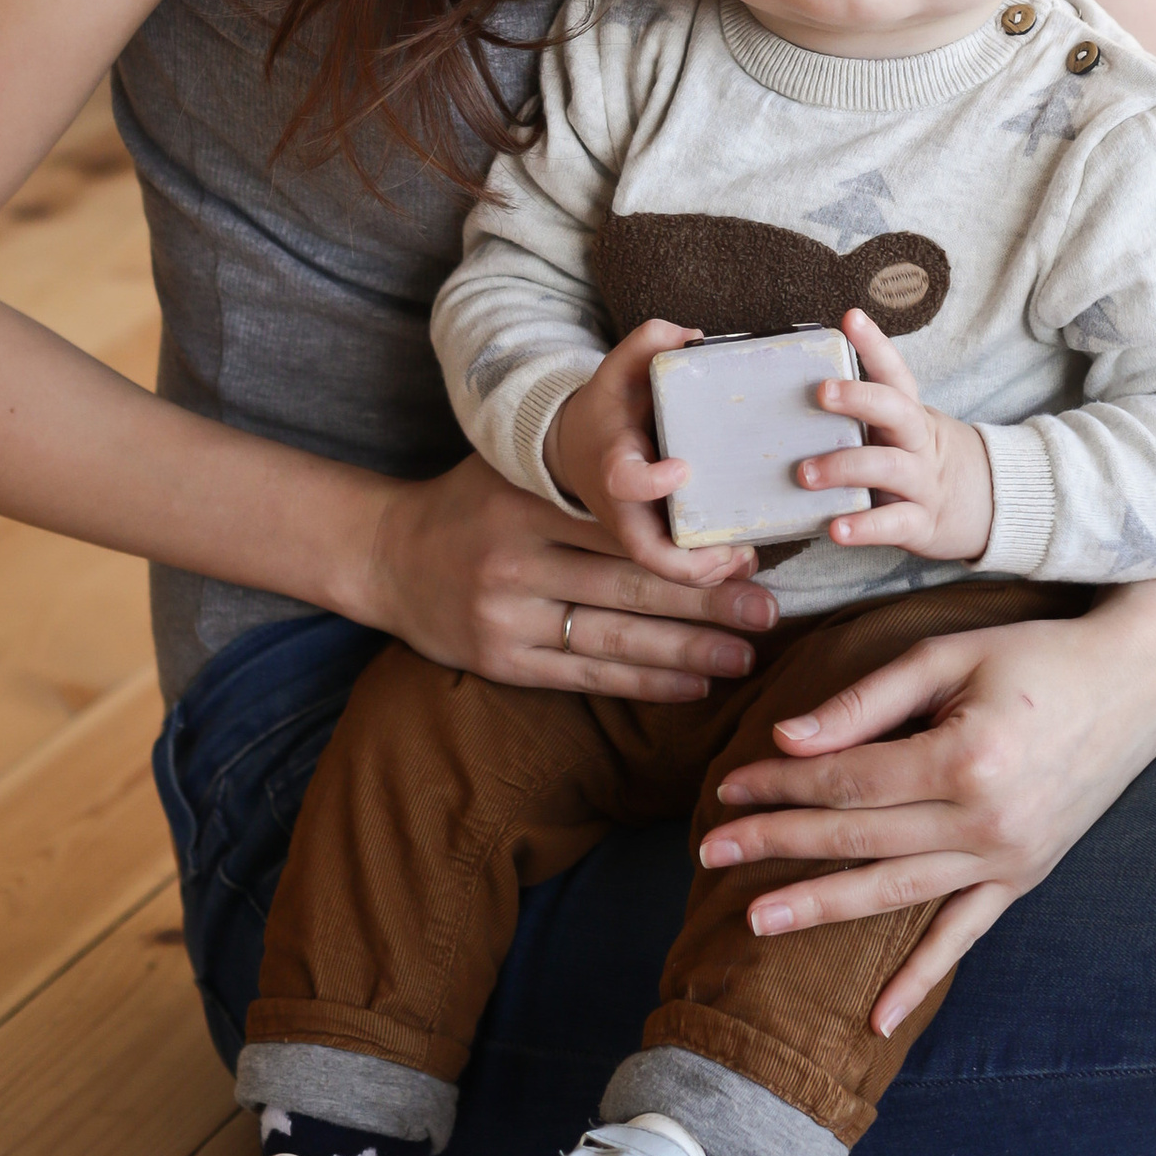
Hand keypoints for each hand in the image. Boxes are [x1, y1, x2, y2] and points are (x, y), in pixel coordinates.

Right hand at [365, 449, 776, 702]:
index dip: (689, 545)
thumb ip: (584, 475)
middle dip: (707, 601)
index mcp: (526, 504)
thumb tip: (681, 471)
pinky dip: (645, 681)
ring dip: (688, 649)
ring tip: (747, 654)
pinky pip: (587, 674)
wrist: (384, 555)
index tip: (747, 553)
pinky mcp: (502, 661)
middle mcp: (514, 560)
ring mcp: (506, 616)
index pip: (622, 529)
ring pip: (615, 636)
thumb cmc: (470, 503)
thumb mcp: (514, 470)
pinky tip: (693, 685)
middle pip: (629, 585)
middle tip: (770, 610)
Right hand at [543, 315, 736, 583]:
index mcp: (615, 464)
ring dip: (710, 570)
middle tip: (735, 547)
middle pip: (648, 552)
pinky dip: (710, 568)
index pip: (625, 481)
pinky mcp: (652, 539)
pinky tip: (743, 556)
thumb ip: (649, 342)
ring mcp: (637, 529)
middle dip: (693, 560)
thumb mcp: (619, 369)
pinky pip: (678, 566)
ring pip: (667, 569)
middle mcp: (623, 508)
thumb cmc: (609, 408)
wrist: (576, 446)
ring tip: (747, 554)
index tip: (682, 469)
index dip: (651, 483)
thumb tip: (695, 336)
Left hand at [698, 564, 1155, 1029]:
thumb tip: (790, 739)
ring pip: (897, 894)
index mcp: (964, 758)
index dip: (782, 782)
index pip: (849, 779)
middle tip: (709, 851)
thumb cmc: (1038, 655)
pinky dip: (920, 980)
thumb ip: (869, 701)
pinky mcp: (1025, 878)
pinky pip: (964, 937)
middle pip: (860, 838)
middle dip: (780, 844)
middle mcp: (985, 821)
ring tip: (756, 921)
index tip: (729, 787)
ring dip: (824, 908)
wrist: (1135, 686)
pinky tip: (878, 1019)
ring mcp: (1008, 859)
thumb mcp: (950, 655)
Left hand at [801, 307, 992, 561]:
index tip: (851, 317)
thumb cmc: (928, 464)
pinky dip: (864, 527)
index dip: (875, 345)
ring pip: (890, 466)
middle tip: (821, 392)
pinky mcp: (924, 523)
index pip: (896, 373)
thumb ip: (869, 418)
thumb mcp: (908, 433)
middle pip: (897, 410)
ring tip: (806, 474)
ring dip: (845, 467)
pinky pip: (894, 523)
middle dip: (860, 397)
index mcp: (912, 416)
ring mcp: (924, 483)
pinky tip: (836, 529)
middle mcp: (920, 444)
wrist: (995, 506)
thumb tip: (797, 398)